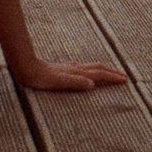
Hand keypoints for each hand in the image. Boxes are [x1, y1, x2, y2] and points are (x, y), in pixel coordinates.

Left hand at [12, 55, 127, 92]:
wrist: (26, 67)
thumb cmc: (40, 77)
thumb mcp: (58, 82)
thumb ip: (74, 82)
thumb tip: (92, 84)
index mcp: (77, 73)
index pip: (99, 74)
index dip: (112, 77)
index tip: (125, 79)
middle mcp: (75, 68)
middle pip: (97, 68)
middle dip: (111, 72)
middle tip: (123, 76)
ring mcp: (69, 68)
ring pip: (90, 67)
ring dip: (102, 70)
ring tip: (109, 72)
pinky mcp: (62, 69)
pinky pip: (81, 69)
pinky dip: (89, 70)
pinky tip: (83, 72)